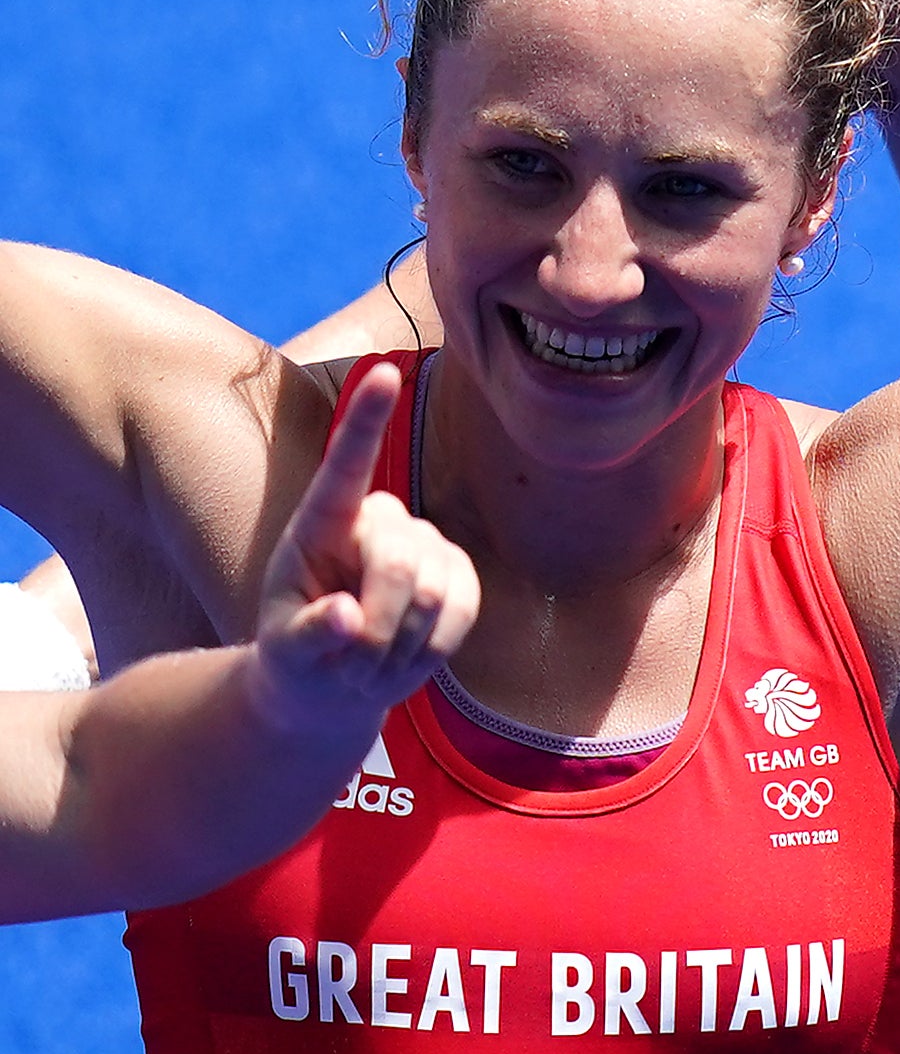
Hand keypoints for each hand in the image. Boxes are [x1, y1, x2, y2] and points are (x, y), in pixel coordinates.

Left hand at [244, 367, 472, 742]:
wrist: (334, 681)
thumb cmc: (296, 655)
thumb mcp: (283, 653)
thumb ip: (306, 635)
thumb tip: (345, 618)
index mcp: (322, 523)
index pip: (347, 465)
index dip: (367, 420)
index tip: (385, 372)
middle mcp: (378, 519)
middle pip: (396, 562)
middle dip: (376, 628)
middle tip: (349, 672)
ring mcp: (426, 542)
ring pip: (432, 590)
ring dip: (399, 646)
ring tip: (369, 668)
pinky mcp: (460, 572)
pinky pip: (463, 606)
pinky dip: (434, 646)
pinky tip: (410, 656)